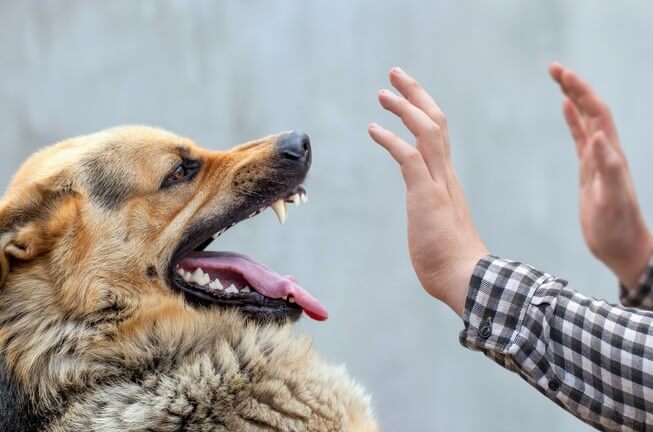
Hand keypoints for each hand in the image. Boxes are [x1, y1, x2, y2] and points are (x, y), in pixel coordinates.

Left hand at [368, 67, 487, 316]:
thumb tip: (427, 219)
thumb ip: (432, 214)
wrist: (467, 279)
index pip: (438, 135)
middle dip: (415, 94)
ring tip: (383, 93)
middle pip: (435, 121)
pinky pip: (409, 157)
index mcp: (447, 180)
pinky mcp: (426, 196)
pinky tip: (373, 128)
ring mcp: (438, 184)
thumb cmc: (451, 261)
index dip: (422, 110)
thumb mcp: (438, 227)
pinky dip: (391, 139)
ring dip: (405, 108)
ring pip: (426, 131)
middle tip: (395, 75)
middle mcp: (446, 175)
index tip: (407, 96)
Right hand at [550, 63, 652, 286]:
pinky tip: (566, 110)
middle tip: (553, 68)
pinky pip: (580, 138)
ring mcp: (598, 159)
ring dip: (573, 98)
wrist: (622, 246)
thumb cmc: (618, 227)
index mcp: (611, 154)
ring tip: (558, 79)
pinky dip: (573, 120)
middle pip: (591, 109)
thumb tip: (598, 135)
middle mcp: (606, 151)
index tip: (562, 74)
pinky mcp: (589, 170)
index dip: (581, 91)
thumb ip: (609, 167)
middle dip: (574, 86)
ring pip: (586, 120)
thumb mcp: (612, 199)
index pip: (596, 113)